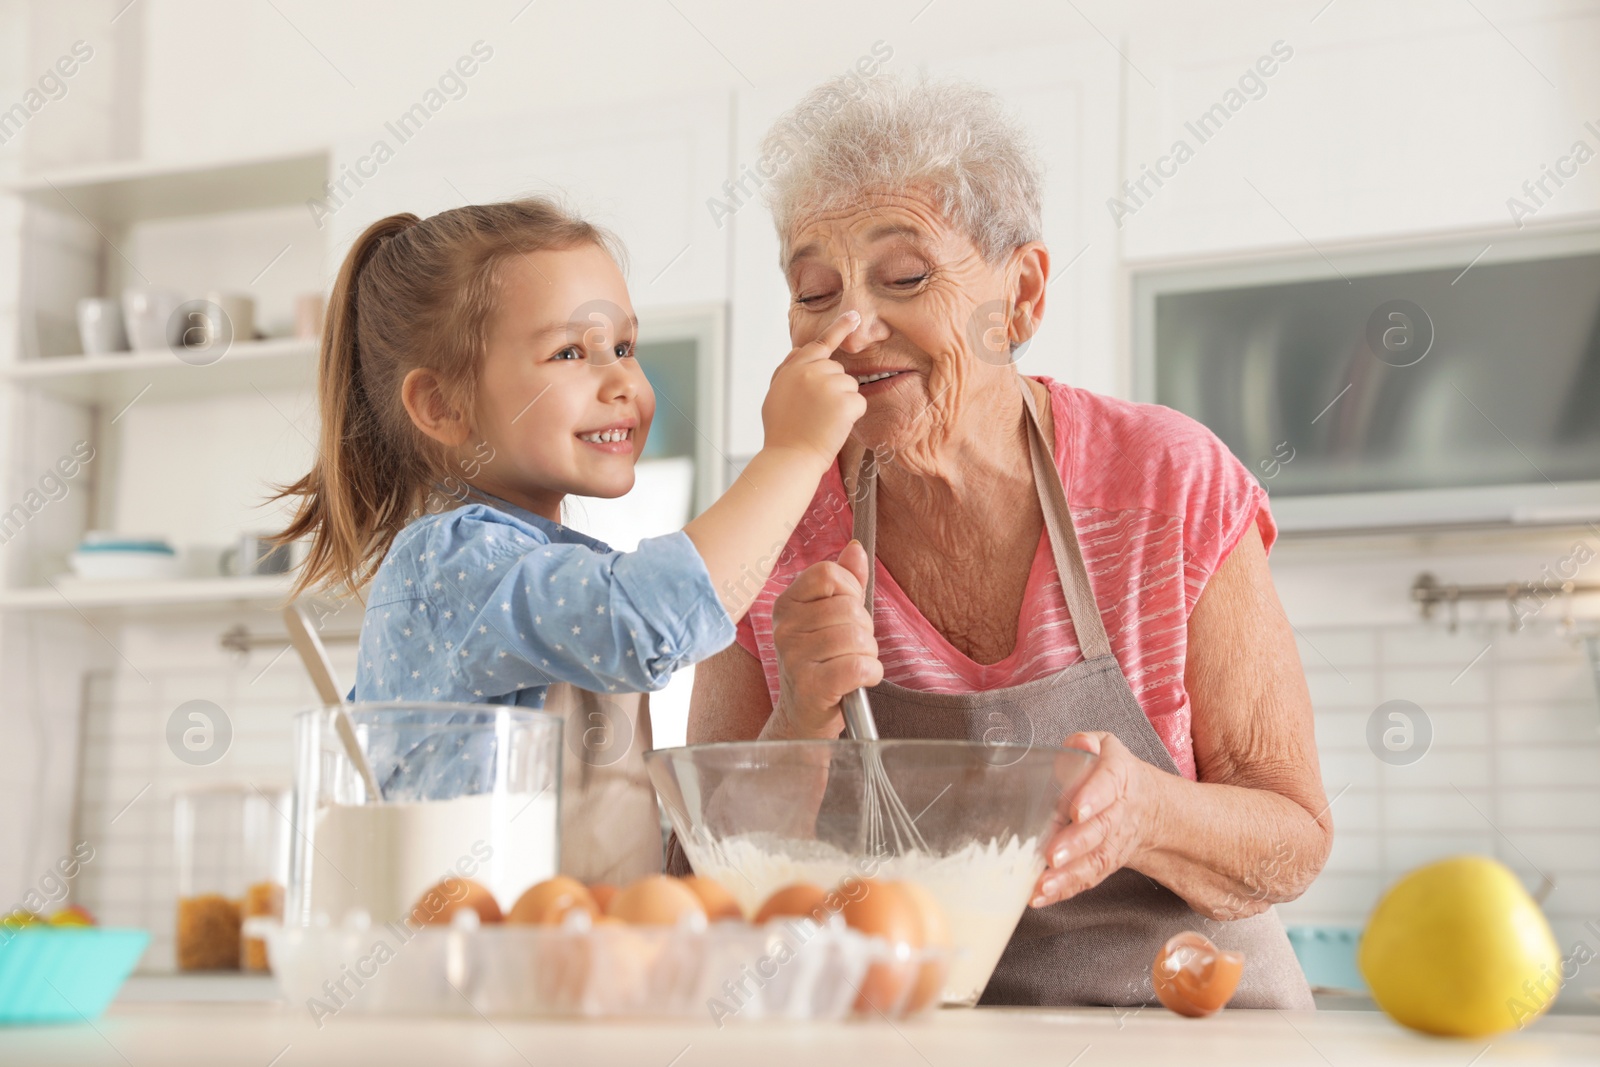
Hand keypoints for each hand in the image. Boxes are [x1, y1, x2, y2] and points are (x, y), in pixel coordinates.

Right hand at [762, 311, 865, 466]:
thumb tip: (799, 349)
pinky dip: (852, 416)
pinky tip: (835, 426)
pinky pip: (859, 403)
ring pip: (850, 386)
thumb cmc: (782, 431)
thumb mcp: (776, 394)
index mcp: (794, 368)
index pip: (819, 344)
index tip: (854, 316)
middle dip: (832, 388)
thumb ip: (787, 369)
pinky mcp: (845, 402)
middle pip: (837, 370)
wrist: (790, 457)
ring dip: (842, 403)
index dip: (839, 329)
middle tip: (816, 412)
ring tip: (823, 421)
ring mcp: (829, 385)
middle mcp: (811, 371)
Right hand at [767, 539, 881, 738]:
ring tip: (853, 665)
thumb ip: (844, 582)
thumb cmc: (820, 664)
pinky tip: (859, 680)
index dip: (851, 591)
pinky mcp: (810, 686)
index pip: (828, 574)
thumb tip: (855, 548)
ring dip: (869, 655)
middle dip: (865, 630)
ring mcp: (794, 657)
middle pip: (850, 608)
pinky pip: (859, 666)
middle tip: (851, 649)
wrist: (803, 718)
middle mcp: (784, 627)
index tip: (848, 614)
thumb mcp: (828, 619)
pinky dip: (871, 674)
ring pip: (858, 638)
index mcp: (787, 604)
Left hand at [1030, 731, 1164, 907]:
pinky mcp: (1105, 862)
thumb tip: (1081, 743)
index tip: (1077, 811)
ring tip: (1042, 885)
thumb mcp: (1102, 747)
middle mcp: (1119, 811)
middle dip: (1077, 843)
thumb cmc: (1108, 771)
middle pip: (1101, 828)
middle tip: (1053, 855)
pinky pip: (1087, 878)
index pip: (1108, 784)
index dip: (1093, 797)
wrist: (1145, 806)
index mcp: (1118, 776)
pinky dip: (1064, 890)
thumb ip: (1086, 744)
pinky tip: (1039, 896)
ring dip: (1068, 876)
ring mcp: (1114, 841)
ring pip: (1095, 860)